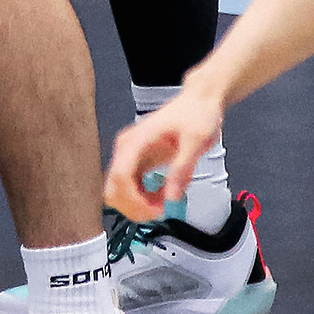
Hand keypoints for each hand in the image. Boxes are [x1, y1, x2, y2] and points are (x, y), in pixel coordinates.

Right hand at [104, 83, 224, 221]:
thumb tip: (171, 198)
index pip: (121, 176)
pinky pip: (132, 189)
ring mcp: (131, 156)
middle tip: (160, 212)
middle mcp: (127, 148)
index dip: (133, 200)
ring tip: (165, 203)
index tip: (154, 211)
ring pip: (120, 192)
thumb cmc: (197, 113)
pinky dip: (144, 199)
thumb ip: (182, 169)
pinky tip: (163, 196)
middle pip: (114, 188)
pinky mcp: (138, 162)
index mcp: (137, 139)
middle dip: (134, 207)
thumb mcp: (196, 140)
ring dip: (139, 205)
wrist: (199, 101)